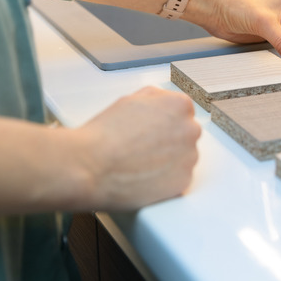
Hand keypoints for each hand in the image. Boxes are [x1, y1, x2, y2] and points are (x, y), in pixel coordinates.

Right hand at [76, 86, 200, 209]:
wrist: (90, 166)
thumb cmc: (105, 134)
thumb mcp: (131, 100)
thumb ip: (155, 99)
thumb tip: (163, 103)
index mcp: (179, 105)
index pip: (182, 113)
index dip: (163, 123)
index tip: (150, 131)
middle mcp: (190, 130)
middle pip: (185, 135)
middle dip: (169, 142)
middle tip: (143, 149)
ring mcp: (189, 157)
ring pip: (183, 159)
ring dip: (168, 162)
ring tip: (140, 164)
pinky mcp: (183, 182)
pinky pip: (178, 180)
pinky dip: (164, 181)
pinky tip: (144, 178)